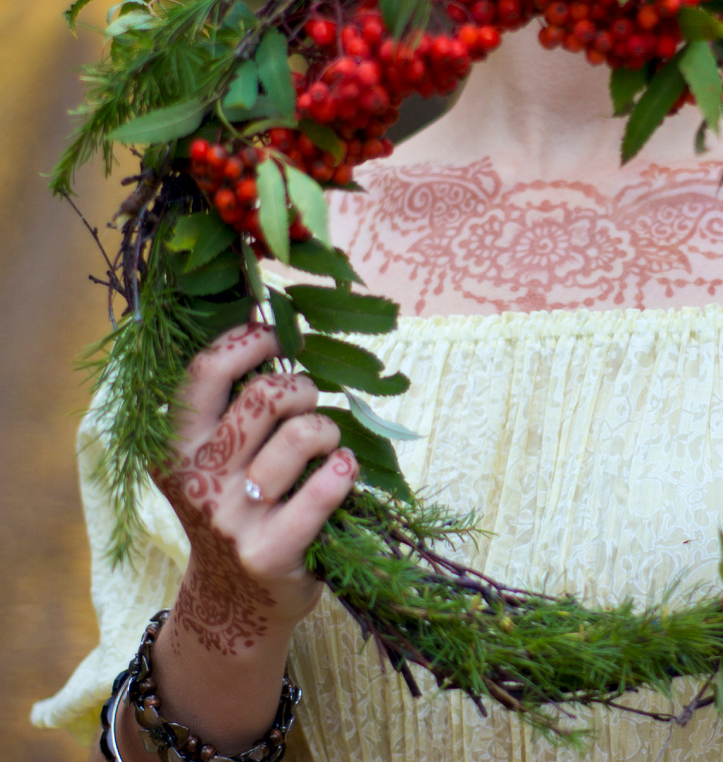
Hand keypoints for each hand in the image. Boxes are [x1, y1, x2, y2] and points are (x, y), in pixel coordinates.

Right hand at [159, 322, 358, 652]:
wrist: (234, 603)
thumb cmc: (235, 507)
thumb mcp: (210, 457)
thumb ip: (229, 404)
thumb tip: (276, 323)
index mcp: (172, 445)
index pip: (206, 371)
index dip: (251, 339)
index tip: (280, 333)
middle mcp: (195, 479)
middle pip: (266, 396)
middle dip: (303, 388)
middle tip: (310, 403)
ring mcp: (230, 517)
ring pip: (302, 436)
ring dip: (329, 431)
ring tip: (328, 446)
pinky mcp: (269, 551)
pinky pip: (324, 490)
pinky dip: (344, 472)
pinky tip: (344, 471)